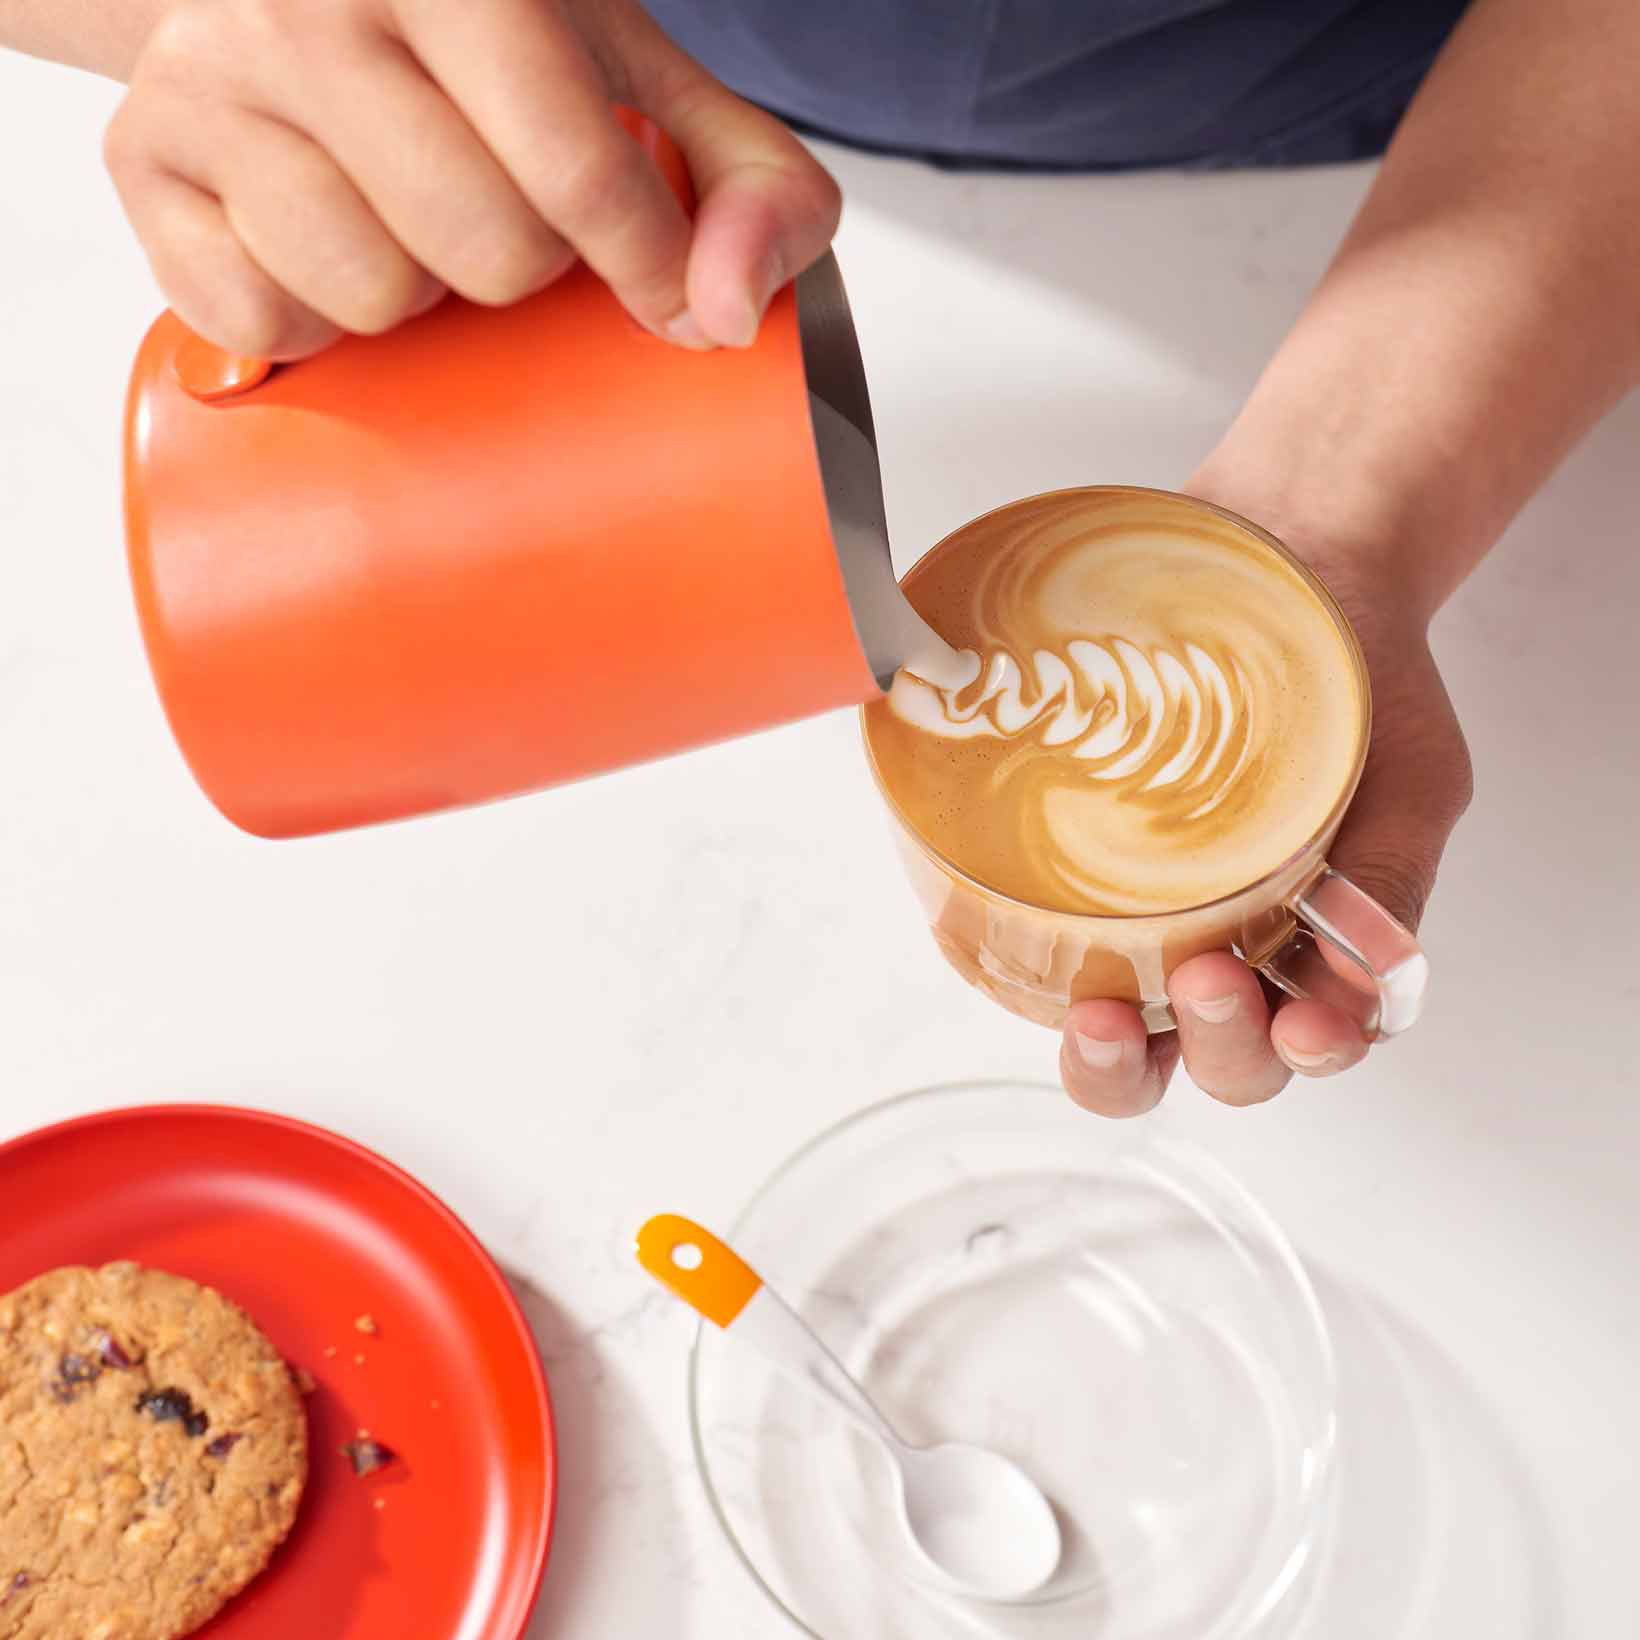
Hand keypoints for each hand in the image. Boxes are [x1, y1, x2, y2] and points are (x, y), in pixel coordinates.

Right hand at [102, 0, 840, 357]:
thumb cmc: (487, 53)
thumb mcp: (631, 81)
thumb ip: (742, 180)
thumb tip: (728, 314)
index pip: (575, 169)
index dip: (645, 269)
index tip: (663, 300)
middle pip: (487, 256)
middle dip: (523, 270)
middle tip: (501, 215)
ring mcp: (209, 75)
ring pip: (372, 297)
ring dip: (416, 300)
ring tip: (408, 226)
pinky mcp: (142, 156)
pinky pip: (261, 319)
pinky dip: (310, 320)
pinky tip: (320, 252)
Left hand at [1058, 527, 1473, 1115]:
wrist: (1294, 562)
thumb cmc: (1358, 683)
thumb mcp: (1409, 783)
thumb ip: (1389, 879)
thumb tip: (1366, 983)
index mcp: (1313, 947)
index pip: (1308, 1044)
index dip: (1304, 1056)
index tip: (1304, 1024)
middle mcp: (1224, 947)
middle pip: (1212, 1061)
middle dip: (1214, 1049)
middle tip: (1206, 978)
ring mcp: (1141, 915)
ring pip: (1124, 1035)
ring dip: (1113, 1052)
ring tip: (1102, 1012)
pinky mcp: (1064, 865)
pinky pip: (1031, 938)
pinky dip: (1022, 962)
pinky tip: (1010, 936)